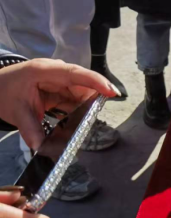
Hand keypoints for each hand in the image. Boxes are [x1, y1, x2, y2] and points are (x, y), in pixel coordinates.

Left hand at [0, 59, 118, 150]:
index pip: (74, 74)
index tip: (112, 92)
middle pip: (83, 85)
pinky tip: (76, 123)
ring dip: (86, 109)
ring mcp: (60, 80)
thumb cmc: (4, 92)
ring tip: (83, 125)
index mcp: (43, 71)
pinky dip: (78, 113)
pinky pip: (76, 100)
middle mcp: (56, 73)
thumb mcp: (15, 112)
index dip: (95, 81)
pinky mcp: (61, 89)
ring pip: (82, 94)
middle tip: (96, 119)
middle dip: (93, 101)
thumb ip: (29, 129)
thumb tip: (41, 146)